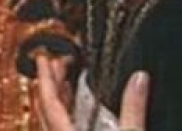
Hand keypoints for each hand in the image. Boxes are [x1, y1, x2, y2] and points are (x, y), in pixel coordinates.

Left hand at [35, 56, 149, 130]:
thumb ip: (133, 108)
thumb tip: (139, 78)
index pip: (48, 100)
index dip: (44, 77)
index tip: (42, 57)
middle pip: (47, 109)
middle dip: (51, 83)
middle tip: (57, 63)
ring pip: (52, 122)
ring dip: (59, 101)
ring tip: (64, 83)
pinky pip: (63, 130)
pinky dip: (68, 117)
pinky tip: (79, 116)